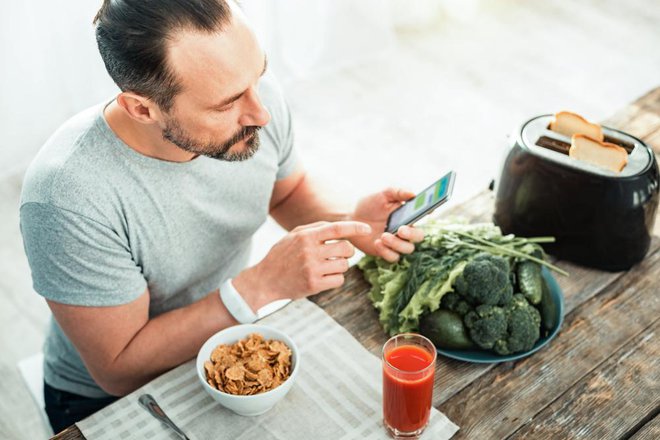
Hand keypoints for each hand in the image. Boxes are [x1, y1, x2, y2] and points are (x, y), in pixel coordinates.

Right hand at [233, 221, 371, 306]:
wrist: (265, 279)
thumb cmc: (282, 255)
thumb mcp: (294, 235)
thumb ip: (315, 228)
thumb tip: (339, 227)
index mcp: (306, 236)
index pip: (337, 229)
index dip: (355, 228)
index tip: (368, 230)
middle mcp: (310, 252)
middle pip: (346, 248)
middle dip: (347, 252)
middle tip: (339, 255)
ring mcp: (312, 269)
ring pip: (344, 265)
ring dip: (340, 266)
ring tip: (326, 267)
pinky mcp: (313, 285)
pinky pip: (339, 280)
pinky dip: (335, 279)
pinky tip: (324, 277)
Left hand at [349, 188, 424, 261]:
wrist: (351, 216)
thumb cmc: (369, 203)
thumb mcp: (382, 194)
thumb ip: (398, 192)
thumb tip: (413, 193)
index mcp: (407, 214)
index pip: (423, 215)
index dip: (428, 213)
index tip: (427, 211)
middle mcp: (405, 229)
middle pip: (419, 236)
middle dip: (412, 234)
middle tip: (400, 230)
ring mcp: (396, 242)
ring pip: (407, 249)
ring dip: (397, 244)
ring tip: (383, 236)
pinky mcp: (386, 251)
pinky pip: (393, 257)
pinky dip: (386, 252)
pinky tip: (377, 243)